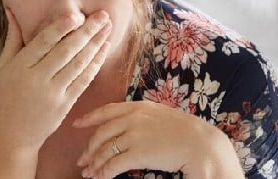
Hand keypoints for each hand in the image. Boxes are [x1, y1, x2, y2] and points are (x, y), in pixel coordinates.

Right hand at [0, 9, 112, 149]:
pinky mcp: (65, 104)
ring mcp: (53, 93)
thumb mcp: (3, 67)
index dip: (61, 28)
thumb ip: (12, 38)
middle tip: (102, 15)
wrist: (14, 134)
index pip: (43, 42)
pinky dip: (95, 64)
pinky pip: (83, 80)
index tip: (77, 15)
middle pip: (65, 50)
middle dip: (87, 31)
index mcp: (20, 67)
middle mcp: (37, 79)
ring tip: (107, 28)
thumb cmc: (6, 96)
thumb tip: (10, 10)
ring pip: (78, 64)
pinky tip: (103, 49)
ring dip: (95, 44)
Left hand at [74, 101, 241, 178]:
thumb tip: (128, 125)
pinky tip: (100, 178)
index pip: (107, 110)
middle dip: (89, 148)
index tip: (77, 124)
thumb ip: (143, 117)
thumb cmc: (185, 131)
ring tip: (89, 172)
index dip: (89, 118)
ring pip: (104, 150)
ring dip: (94, 163)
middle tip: (82, 159)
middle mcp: (133, 118)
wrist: (200, 144)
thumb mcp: (162, 114)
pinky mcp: (137, 154)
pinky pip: (113, 164)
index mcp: (139, 107)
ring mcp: (134, 135)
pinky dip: (103, 173)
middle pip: (101, 133)